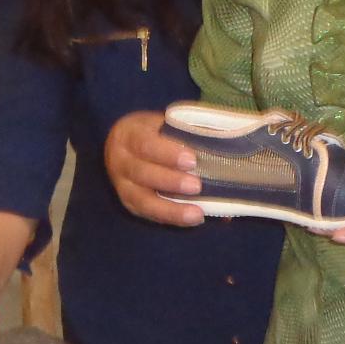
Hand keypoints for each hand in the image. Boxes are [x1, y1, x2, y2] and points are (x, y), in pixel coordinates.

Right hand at [104, 111, 204, 226]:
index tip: (192, 160)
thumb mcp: (163, 123)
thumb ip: (186, 131)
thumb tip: (224, 142)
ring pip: (142, 201)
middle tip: (197, 186)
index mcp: (128, 134)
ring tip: (197, 214)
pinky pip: (148, 214)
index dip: (167, 153)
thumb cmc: (153, 132)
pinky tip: (190, 220)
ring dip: (171, 209)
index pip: (145, 143)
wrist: (123, 145)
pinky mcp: (129, 203)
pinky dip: (170, 218)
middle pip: (142, 173)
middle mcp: (120, 161)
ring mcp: (122, 185)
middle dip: (170, 181)